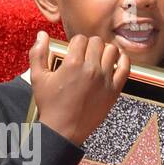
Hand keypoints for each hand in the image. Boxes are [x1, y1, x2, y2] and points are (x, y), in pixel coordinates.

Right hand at [30, 31, 128, 145]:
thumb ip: (38, 53)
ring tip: (100, 56)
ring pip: (112, 51)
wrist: (63, 129)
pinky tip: (118, 60)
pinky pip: (125, 68)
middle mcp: (91, 69)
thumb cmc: (50, 105)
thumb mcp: (38, 77)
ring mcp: (105, 80)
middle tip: (86, 54)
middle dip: (90, 45)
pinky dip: (123, 60)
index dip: (76, 42)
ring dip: (105, 50)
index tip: (74, 50)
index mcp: (72, 63)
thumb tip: (42, 34)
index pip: (80, 39)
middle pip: (97, 42)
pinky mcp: (114, 91)